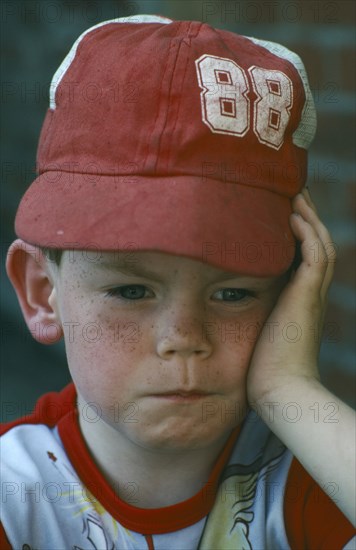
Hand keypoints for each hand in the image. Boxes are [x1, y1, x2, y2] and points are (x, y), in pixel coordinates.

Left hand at [247, 188, 335, 405]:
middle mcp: (309, 290)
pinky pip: (315, 258)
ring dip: (309, 216)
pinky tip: (292, 217)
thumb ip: (250, 309)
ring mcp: (311, 294)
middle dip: (306, 214)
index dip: (298, 228)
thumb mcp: (257, 327)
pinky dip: (307, 235)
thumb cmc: (262, 366)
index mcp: (299, 295)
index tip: (282, 206)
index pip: (305, 252)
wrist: (278, 391)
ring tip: (294, 193)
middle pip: (317, 241)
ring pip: (321, 243)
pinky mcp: (306, 298)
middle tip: (292, 190)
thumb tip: (225, 296)